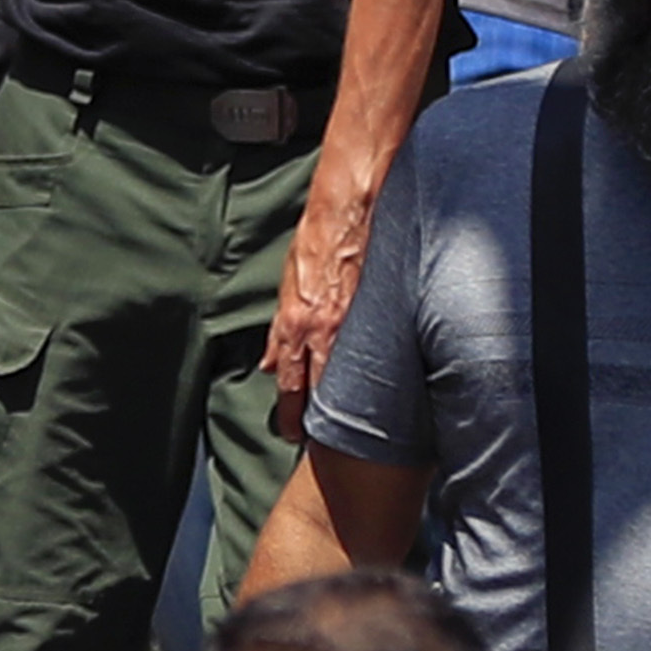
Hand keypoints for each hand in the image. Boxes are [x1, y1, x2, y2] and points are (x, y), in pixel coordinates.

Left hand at [269, 174, 377, 412]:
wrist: (348, 209)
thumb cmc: (315, 242)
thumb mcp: (286, 285)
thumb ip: (278, 330)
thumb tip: (271, 365)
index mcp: (295, 324)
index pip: (290, 387)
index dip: (291, 416)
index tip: (293, 434)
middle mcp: (322, 330)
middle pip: (319, 392)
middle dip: (319, 420)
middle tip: (320, 441)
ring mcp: (353, 324)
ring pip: (348, 380)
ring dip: (347, 403)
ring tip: (351, 423)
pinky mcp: (378, 315)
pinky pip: (375, 355)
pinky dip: (373, 374)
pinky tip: (379, 388)